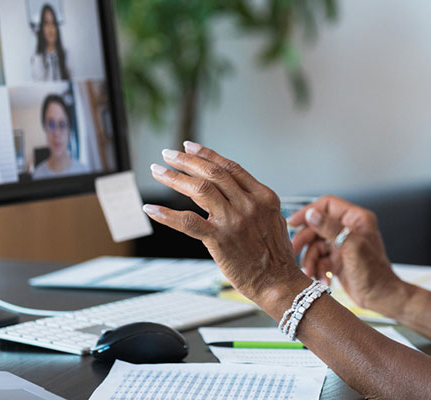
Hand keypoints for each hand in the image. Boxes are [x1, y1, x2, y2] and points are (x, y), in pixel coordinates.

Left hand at [144, 142, 307, 310]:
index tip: (189, 147)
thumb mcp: (273, 219)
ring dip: (174, 178)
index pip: (230, 167)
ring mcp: (234, 221)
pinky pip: (187, 222)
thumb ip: (253, 202)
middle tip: (167, 154)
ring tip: (158, 171)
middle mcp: (249, 204)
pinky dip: (166, 214)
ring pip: (199, 189)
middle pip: (212, 173)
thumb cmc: (276, 256)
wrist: (279, 283)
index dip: (207, 154)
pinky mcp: (219, 240)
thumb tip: (229, 190)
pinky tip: (151, 209)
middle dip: (186, 160)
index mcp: (263, 196)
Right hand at [289, 195, 402, 311]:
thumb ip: (330, 228)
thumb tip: (312, 214)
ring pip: (315, 245)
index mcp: (355, 219)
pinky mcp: (337, 260)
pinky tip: (321, 279)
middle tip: (293, 250)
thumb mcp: (351, 247)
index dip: (309, 212)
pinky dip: (317, 268)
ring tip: (310, 272)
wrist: (381, 298)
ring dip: (310, 259)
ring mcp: (342, 245)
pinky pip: (319, 259)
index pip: (327, 205)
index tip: (293, 222)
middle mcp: (348, 229)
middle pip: (317, 226)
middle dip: (305, 240)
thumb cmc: (374, 273)